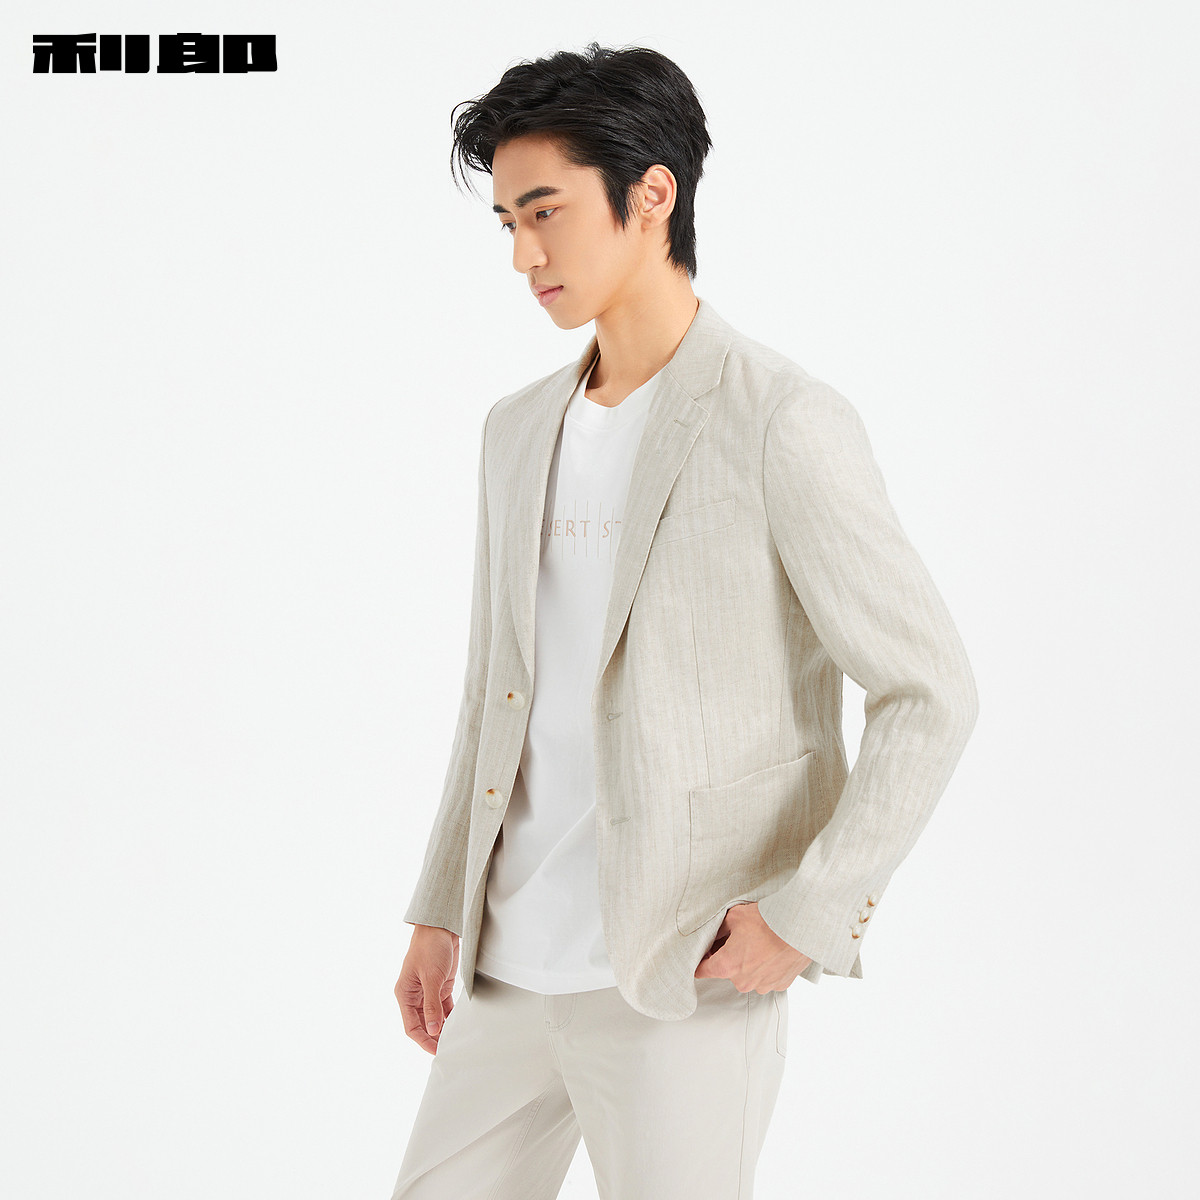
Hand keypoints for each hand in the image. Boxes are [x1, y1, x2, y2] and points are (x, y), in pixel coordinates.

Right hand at [395, 925, 459, 1054]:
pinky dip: (450, 1017)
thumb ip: (432, 1005)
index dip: (423, 1040)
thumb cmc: (430, 948)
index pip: (411, 1026)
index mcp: (405, 994)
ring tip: (455, 1040)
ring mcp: (427, 992)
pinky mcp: (440, 986)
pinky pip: (443, 1008)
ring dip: (442, 1028)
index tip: (436, 1051)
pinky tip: (458, 1025)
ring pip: (433, 1018)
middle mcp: (414, 995)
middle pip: (422, 1025)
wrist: (441, 927)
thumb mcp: (431, 978)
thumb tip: (433, 1030)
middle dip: (433, 1038)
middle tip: (448, 1049)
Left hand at [693, 901, 812, 991]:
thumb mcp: (733, 917)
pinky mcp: (780, 984)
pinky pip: (767, 977)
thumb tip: (711, 935)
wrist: (799, 926)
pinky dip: (767, 966)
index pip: (702, 971)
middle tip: (738, 938)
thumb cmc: (766, 920)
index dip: (699, 959)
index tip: (701, 953)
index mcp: (727, 966)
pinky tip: (772, 950)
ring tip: (759, 942)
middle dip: (729, 956)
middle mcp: (743, 981)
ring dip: (749, 962)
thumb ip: (718, 930)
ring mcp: (763, 985)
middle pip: (728, 970)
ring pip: (748, 974)